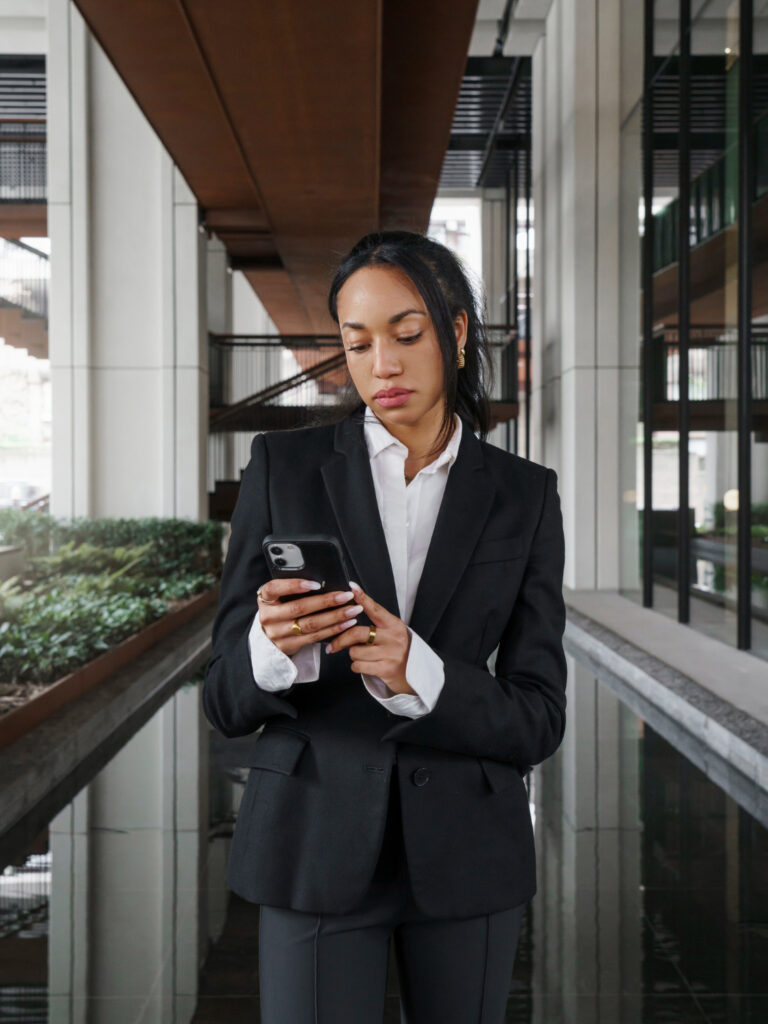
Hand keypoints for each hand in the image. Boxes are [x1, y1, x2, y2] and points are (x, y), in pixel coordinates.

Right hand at [257, 578, 362, 655]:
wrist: (269, 638)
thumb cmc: (280, 610)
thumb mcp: (279, 597)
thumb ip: (293, 589)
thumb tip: (323, 581)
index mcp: (265, 599)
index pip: (274, 588)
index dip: (294, 585)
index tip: (316, 583)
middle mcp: (269, 617)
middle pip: (299, 608)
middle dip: (326, 601)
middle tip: (346, 595)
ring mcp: (278, 633)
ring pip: (310, 624)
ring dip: (335, 617)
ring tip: (352, 610)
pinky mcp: (288, 646)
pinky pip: (314, 637)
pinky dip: (333, 630)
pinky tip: (346, 623)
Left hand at [324, 581, 415, 695]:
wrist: (414, 674)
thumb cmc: (398, 650)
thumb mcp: (392, 632)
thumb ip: (376, 624)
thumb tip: (350, 614)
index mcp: (393, 625)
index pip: (375, 608)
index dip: (362, 597)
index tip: (351, 587)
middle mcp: (392, 637)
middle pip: (357, 633)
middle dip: (341, 640)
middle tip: (333, 644)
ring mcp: (390, 654)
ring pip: (355, 651)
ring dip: (353, 655)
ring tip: (361, 655)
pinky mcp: (385, 669)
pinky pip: (358, 665)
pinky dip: (356, 666)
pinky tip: (364, 664)